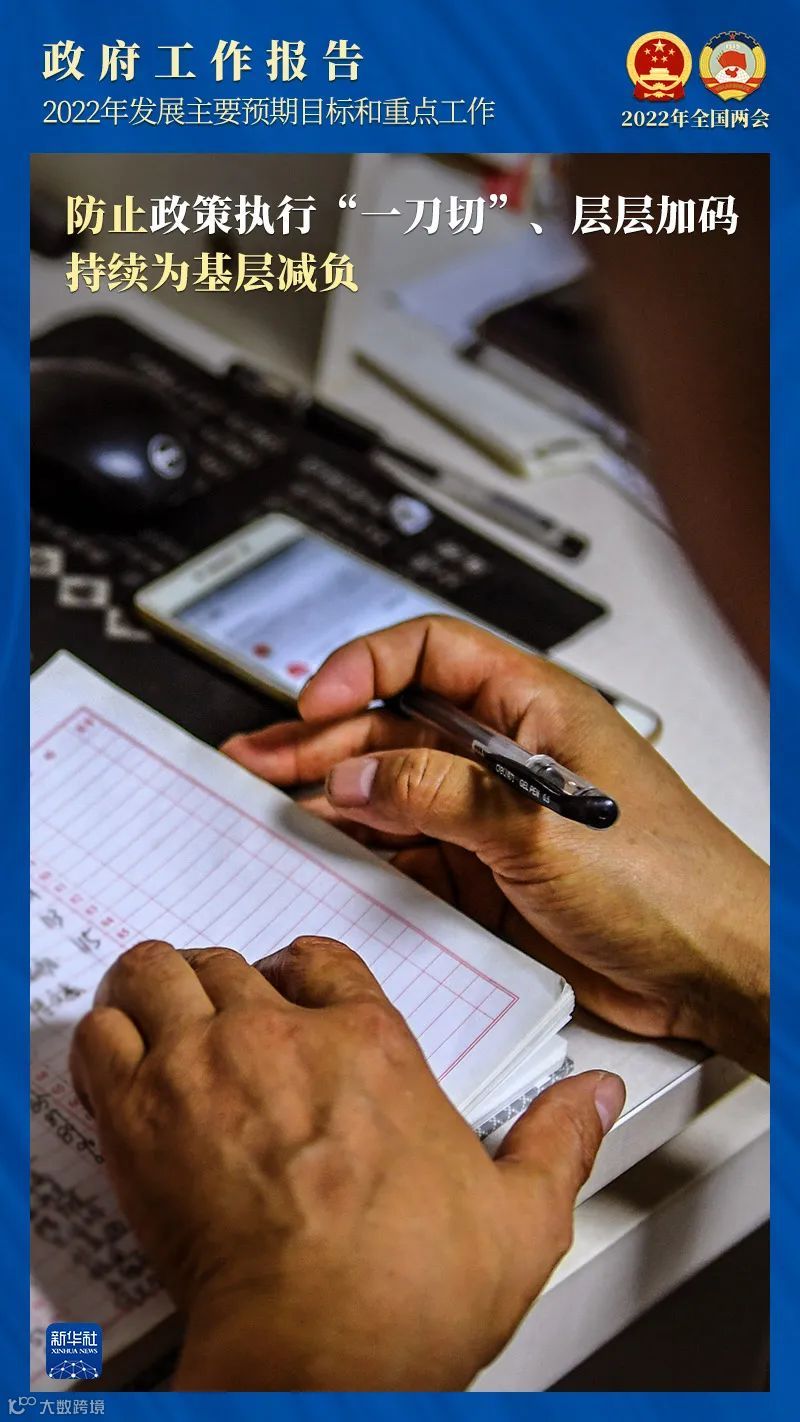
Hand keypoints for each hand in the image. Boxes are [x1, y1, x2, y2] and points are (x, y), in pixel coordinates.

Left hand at [70, 937, 623, 1391]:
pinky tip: (119, 1057)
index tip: (294, 988)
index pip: (324, 961)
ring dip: (156, 990)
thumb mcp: (522, 1216)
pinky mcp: (144, 1112)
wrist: (323, 1351)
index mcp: (372, 1046)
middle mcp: (285, 1037)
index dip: (302, 969)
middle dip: (224, 985)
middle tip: (220, 1017)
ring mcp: (208, 1065)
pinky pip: (104, 1033)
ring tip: (159, 1015)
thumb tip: (596, 1098)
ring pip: (160, 975)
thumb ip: (559, 1141)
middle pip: (234, 965)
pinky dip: (105, 1035)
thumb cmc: (411, 1291)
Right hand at [223, 617, 768, 1076]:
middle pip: (396, 724)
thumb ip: (441, 794)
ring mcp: (495, 814)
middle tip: (258, 759)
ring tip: (270, 805)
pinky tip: (327, 855)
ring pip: (394, 790)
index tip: (315, 701)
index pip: (432, 652)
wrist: (712, 968)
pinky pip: (410, 852)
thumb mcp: (542, 825)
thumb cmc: (672, 879)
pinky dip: (366, 853)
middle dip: (323, 738)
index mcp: (534, 708)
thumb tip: (358, 775)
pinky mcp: (488, 872)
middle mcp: (509, 754)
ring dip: (334, 797)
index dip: (366, 666)